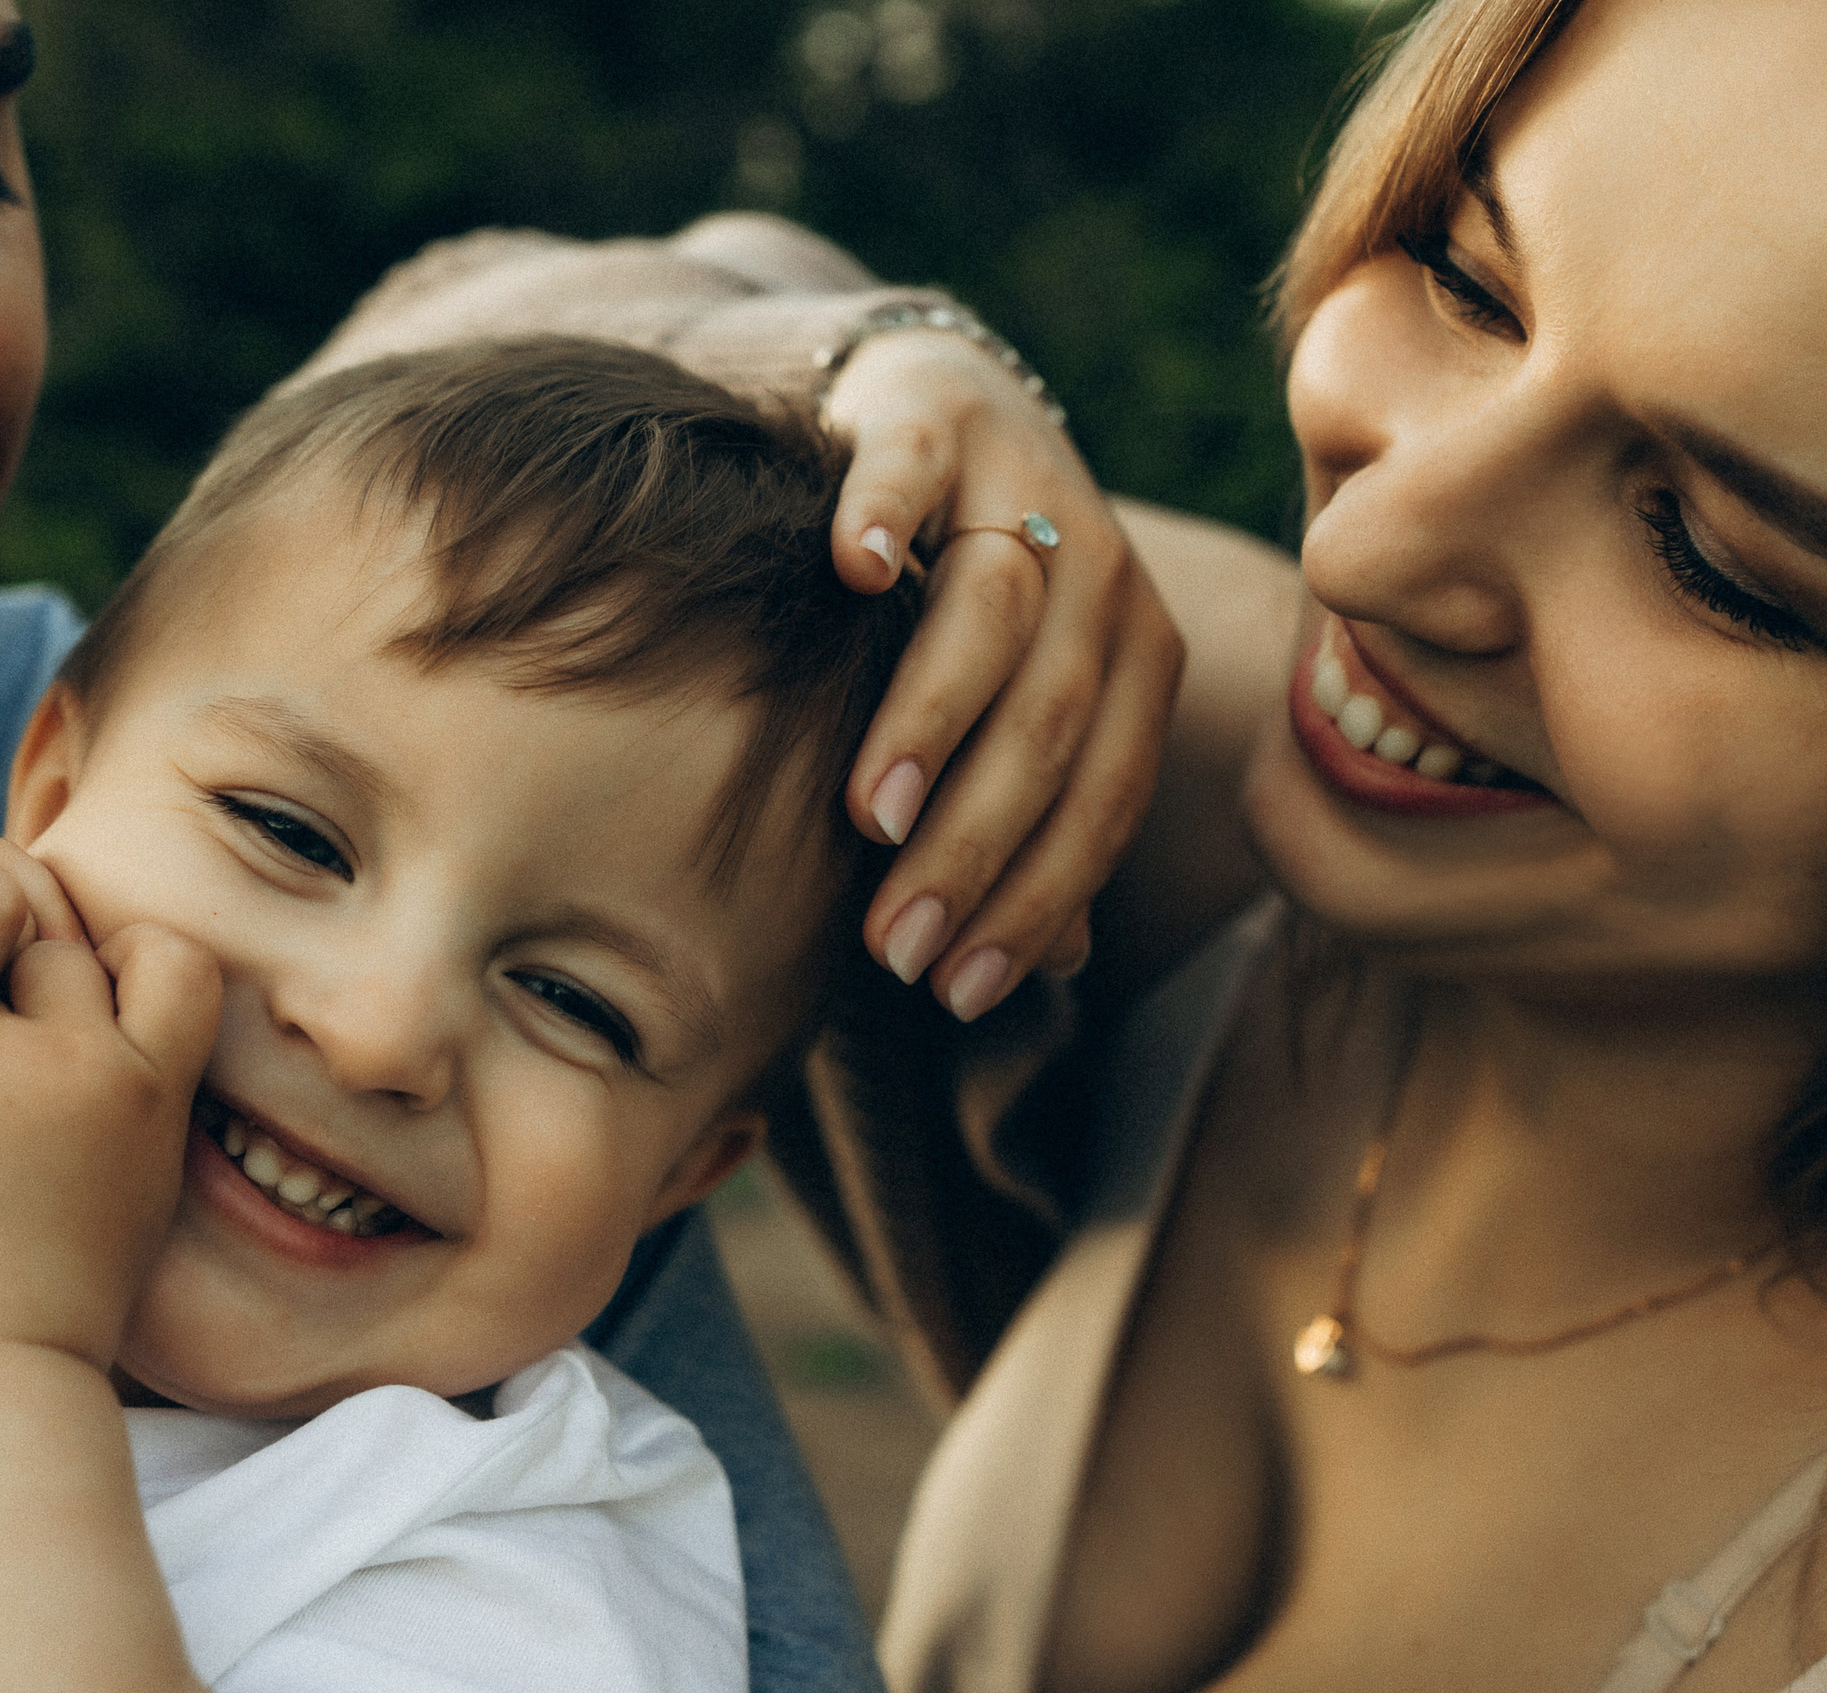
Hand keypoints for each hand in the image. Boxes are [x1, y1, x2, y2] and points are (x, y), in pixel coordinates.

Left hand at [0, 926, 222, 1367]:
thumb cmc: (58, 1287)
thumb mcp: (140, 1181)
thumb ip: (133, 1092)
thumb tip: (119, 1017)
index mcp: (148, 1090)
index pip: (173, 955)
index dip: (132, 963)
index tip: (99, 1003)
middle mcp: (76, 1063)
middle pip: (56, 954)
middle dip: (26, 992)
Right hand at [823, 327, 1184, 1018]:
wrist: (937, 408)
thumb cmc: (966, 594)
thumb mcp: (1023, 701)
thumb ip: (1040, 813)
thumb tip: (1052, 964)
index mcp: (1138, 651)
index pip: (1105, 790)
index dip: (1039, 897)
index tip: (958, 990)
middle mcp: (1101, 567)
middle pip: (1053, 717)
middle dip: (977, 844)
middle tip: (894, 943)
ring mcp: (1022, 482)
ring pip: (995, 607)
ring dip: (935, 718)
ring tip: (874, 818)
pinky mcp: (934, 417)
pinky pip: (913, 468)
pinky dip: (883, 513)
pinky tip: (849, 574)